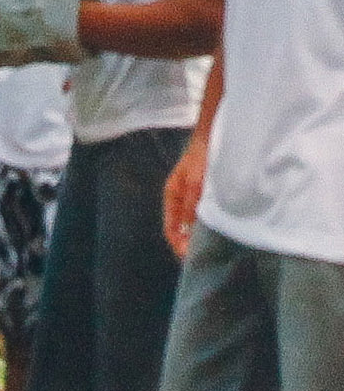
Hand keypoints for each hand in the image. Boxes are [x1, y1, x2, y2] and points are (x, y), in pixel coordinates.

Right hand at [166, 130, 207, 257]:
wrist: (215, 133)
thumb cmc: (203, 155)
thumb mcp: (197, 182)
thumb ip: (192, 205)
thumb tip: (190, 229)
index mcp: (172, 196)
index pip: (171, 229)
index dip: (179, 245)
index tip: (191, 257)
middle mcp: (180, 198)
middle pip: (181, 227)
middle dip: (189, 242)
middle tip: (203, 256)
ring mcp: (192, 194)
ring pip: (192, 221)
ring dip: (199, 233)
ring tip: (212, 245)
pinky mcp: (205, 191)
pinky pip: (203, 213)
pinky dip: (208, 222)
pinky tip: (219, 227)